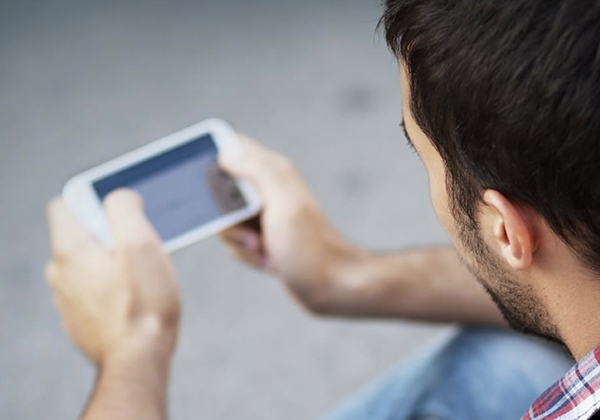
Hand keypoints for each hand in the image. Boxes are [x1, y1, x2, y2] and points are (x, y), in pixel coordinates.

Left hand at [45, 190, 180, 365]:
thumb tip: (119, 196)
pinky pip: (92, 291)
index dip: (93, 201)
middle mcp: (60, 274)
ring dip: (110, 263)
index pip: (63, 205)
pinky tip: (133, 300)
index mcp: (70, 250)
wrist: (139, 360)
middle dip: (108, 235)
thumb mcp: (141, 243)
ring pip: (87, 265)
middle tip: (139, 251)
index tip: (120, 216)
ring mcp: (67, 300)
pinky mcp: (79, 321)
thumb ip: (125, 209)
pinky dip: (109, 288)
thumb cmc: (144, 303)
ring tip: (139, 278)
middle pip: (79, 236)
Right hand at [219, 135, 357, 312]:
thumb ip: (256, 173)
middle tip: (251, 232)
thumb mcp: (282, 205)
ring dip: (238, 240)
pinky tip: (268, 260)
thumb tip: (226, 151)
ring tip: (264, 248)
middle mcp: (268, 188)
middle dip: (226, 217)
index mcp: (273, 172)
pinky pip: (236, 240)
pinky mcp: (264, 236)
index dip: (215, 162)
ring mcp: (265, 214)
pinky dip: (246, 253)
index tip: (216, 190)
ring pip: (225, 219)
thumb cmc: (310, 246)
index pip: (234, 148)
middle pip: (221, 191)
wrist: (331, 285)